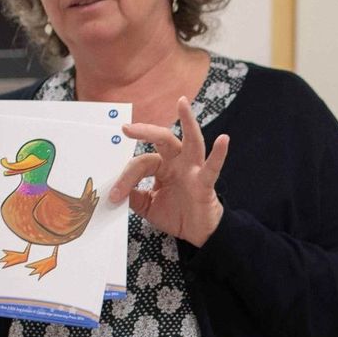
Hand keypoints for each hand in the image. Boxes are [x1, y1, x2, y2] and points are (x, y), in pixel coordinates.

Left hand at [113, 96, 230, 246]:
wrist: (198, 233)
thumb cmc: (176, 214)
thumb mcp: (147, 206)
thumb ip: (133, 196)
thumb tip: (116, 190)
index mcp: (163, 166)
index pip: (141, 164)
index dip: (125, 178)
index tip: (113, 196)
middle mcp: (178, 162)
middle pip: (163, 139)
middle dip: (146, 131)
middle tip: (127, 128)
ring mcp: (194, 169)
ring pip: (191, 141)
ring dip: (188, 121)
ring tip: (182, 103)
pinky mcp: (205, 182)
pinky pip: (212, 167)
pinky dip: (219, 154)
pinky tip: (223, 140)